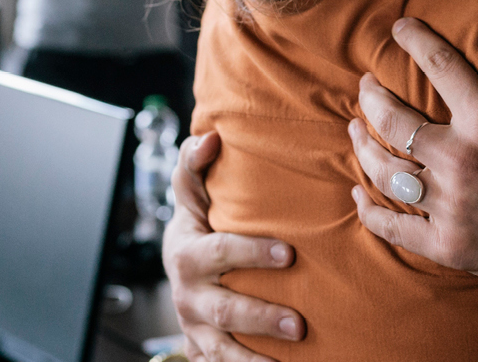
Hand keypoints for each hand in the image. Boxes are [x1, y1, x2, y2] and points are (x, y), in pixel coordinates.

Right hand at [162, 132, 304, 361]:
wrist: (179, 272)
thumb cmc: (197, 228)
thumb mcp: (191, 198)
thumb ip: (195, 167)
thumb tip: (210, 137)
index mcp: (188, 254)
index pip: (221, 253)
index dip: (252, 253)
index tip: (289, 254)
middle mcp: (189, 295)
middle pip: (226, 309)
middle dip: (261, 316)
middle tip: (299, 323)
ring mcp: (196, 327)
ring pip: (224, 348)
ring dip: (255, 356)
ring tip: (294, 352)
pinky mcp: (203, 351)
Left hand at [349, 0, 477, 302]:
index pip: (438, 65)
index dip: (413, 39)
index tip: (398, 28)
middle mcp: (460, 161)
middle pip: (392, 119)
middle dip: (372, 95)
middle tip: (365, 84)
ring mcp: (449, 206)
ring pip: (384, 170)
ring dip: (362, 145)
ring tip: (355, 128)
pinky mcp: (446, 245)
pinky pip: (392, 225)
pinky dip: (368, 209)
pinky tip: (359, 192)